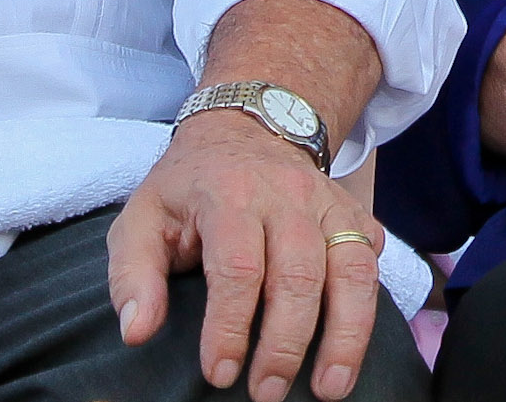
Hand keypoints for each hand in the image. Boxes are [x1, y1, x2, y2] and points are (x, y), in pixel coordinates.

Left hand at [107, 110, 383, 401]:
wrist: (244, 130)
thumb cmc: (187, 189)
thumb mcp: (141, 219)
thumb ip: (132, 276)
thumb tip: (136, 332)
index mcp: (229, 195)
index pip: (237, 268)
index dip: (229, 327)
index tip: (220, 374)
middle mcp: (287, 196)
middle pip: (299, 276)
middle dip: (286, 344)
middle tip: (267, 393)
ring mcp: (328, 203)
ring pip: (352, 269)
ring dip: (346, 335)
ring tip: (331, 388)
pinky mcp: (355, 213)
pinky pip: (372, 259)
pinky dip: (370, 305)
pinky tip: (353, 346)